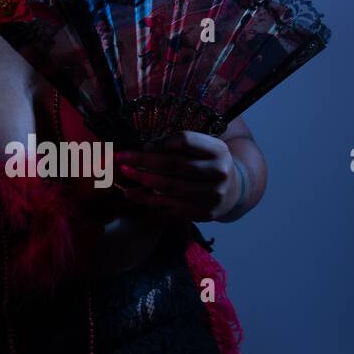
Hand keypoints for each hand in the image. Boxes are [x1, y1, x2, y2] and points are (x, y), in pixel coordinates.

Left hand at [114, 131, 243, 220]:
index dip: (161, 143)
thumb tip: (145, 148)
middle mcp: (219, 172)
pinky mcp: (203, 213)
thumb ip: (178, 144)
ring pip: (170, 187)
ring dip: (143, 181)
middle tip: (121, 159)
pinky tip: (132, 194)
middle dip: (144, 161)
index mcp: (218, 150)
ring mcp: (212, 195)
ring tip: (124, 175)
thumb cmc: (208, 164)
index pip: (186, 141)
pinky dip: (148, 200)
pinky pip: (170, 206)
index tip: (142, 145)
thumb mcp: (202, 147)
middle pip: (175, 164)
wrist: (232, 190)